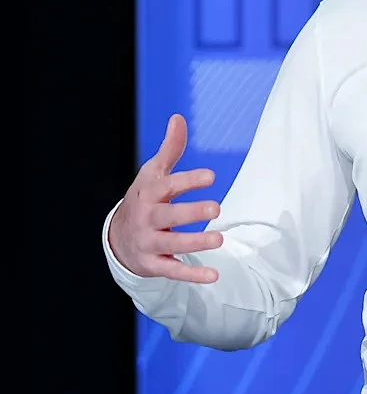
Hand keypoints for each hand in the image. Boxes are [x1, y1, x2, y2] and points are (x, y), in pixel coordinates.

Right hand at [108, 114, 222, 282]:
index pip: (169, 186)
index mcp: (150, 194)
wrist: (118, 238)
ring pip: (173, 243)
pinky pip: (173, 270)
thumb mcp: (153, 173)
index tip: (210, 176)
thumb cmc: (145, 199)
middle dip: (191, 212)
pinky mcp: (153, 264)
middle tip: (217, 207)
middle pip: (169, 216)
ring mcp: (149, 242)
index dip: (188, 180)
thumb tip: (179, 117)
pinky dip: (193, 275)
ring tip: (219, 239)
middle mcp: (148, 218)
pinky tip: (214, 276)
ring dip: (196, 242)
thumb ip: (170, 149)